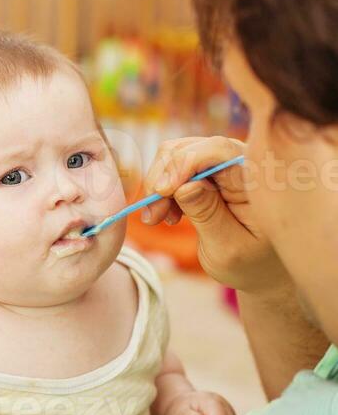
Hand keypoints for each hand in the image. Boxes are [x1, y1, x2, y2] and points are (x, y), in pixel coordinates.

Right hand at [142, 136, 288, 293]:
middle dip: (164, 178)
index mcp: (257, 178)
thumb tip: (185, 186)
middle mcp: (240, 160)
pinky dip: (163, 188)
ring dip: (160, 184)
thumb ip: (208, 215)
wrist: (261, 266)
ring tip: (160, 217)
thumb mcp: (228, 247)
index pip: (218, 150)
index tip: (163, 192)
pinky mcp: (207, 168)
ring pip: (175, 154)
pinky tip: (169, 213)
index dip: (185, 163)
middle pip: (190, 148)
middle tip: (153, 216)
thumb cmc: (251, 262)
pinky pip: (174, 166)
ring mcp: (222, 162)